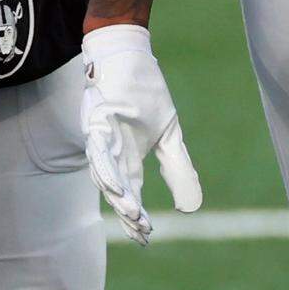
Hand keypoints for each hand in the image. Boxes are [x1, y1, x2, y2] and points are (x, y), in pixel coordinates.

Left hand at [81, 25, 201, 244]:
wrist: (129, 52)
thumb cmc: (144, 90)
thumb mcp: (168, 133)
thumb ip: (177, 167)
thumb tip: (191, 206)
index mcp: (128, 156)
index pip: (131, 192)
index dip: (136, 216)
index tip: (147, 236)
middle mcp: (111, 152)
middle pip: (117, 190)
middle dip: (127, 212)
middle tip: (141, 230)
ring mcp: (101, 137)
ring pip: (104, 173)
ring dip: (118, 194)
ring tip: (132, 212)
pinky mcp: (96, 119)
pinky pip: (98, 147)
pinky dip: (106, 166)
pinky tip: (114, 183)